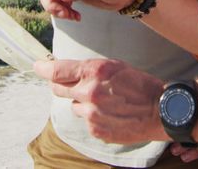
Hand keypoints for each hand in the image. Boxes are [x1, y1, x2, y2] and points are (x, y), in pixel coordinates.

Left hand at [33, 58, 166, 143]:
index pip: (57, 71)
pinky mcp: (96, 130)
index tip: (38, 67)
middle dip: (64, 85)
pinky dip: (94, 117)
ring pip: (74, 106)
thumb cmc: (139, 84)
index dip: (43, 68)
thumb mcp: (115, 66)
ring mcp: (92, 113)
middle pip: (58, 89)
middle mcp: (90, 92)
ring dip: (83, 103)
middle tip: (79, 85)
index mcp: (95, 71)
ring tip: (106, 102)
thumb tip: (64, 70)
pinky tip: (111, 113)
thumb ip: (88, 69)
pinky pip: (86, 121)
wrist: (159, 111)